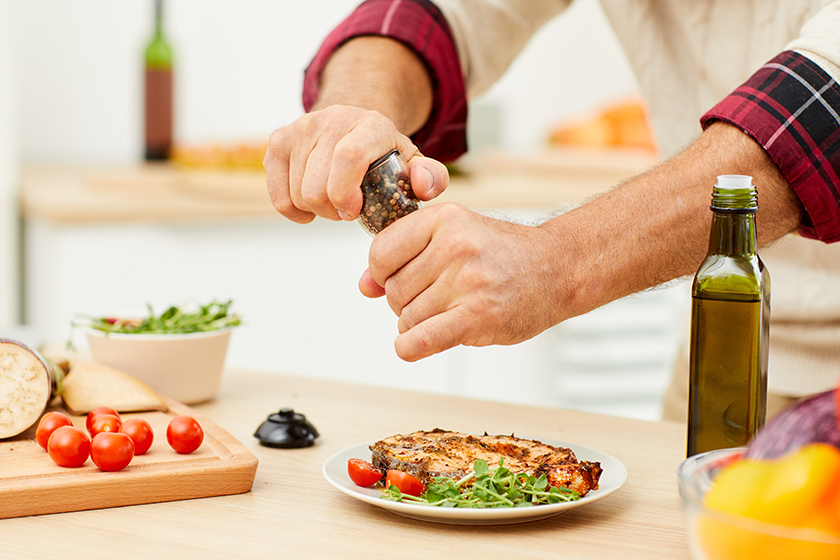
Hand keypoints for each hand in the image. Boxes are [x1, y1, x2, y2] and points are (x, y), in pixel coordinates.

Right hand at [263, 105, 448, 223]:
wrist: (352, 125)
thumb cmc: (384, 154)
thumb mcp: (413, 163)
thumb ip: (431, 177)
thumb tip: (423, 186)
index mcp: (371, 125)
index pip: (348, 156)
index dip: (345, 192)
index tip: (354, 212)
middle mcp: (333, 119)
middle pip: (317, 185)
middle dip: (333, 211)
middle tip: (348, 210)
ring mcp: (302, 128)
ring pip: (297, 193)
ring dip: (316, 210)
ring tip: (334, 202)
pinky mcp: (279, 140)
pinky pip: (278, 194)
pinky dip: (293, 209)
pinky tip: (310, 205)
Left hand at [359, 203, 564, 361]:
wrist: (557, 268)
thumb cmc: (502, 253)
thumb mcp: (453, 237)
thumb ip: (404, 255)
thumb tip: (365, 285)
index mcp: (444, 219)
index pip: (381, 253)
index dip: (383, 273)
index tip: (400, 278)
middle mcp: (455, 246)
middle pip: (393, 291)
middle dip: (407, 302)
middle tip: (437, 298)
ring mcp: (467, 281)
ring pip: (407, 319)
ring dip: (418, 325)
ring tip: (448, 313)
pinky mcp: (478, 315)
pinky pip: (421, 340)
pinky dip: (411, 348)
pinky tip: (418, 345)